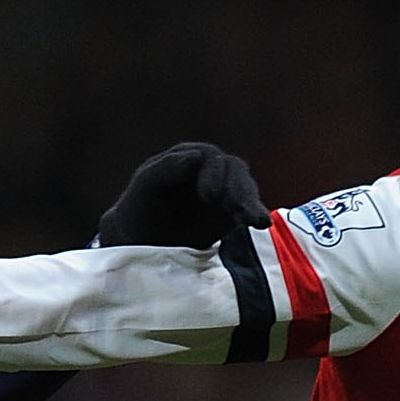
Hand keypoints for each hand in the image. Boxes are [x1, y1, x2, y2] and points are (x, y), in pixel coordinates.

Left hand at [96, 141, 267, 246]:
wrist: (142, 243)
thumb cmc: (139, 210)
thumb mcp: (146, 187)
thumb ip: (166, 168)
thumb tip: (195, 157)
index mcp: (187, 158)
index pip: (209, 159)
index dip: (213, 175)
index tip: (209, 197)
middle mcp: (209, 170)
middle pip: (233, 170)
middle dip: (236, 189)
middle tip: (233, 209)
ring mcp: (223, 190)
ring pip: (245, 187)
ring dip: (249, 202)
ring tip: (252, 221)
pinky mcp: (231, 213)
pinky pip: (248, 209)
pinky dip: (255, 215)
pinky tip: (261, 224)